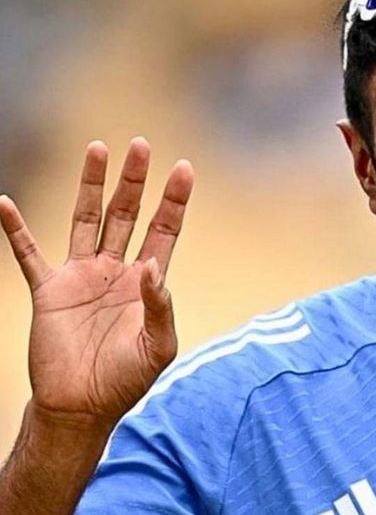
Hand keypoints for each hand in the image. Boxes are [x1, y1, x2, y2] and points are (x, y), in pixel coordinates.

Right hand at [0, 138, 193, 423]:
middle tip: (139, 144)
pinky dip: (15, 231)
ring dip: (91, 185)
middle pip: (126, 213)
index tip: (183, 167)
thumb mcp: (157, 347)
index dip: (174, 200)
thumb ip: (161, 307)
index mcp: (146, 281)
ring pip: (86, 219)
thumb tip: (153, 267)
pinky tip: (4, 204)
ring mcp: (82, 276)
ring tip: (97, 148)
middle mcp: (115, 269)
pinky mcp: (49, 290)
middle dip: (133, 180)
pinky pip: (28, 254)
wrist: (82, 406)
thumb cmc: (126, 379)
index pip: (164, 230)